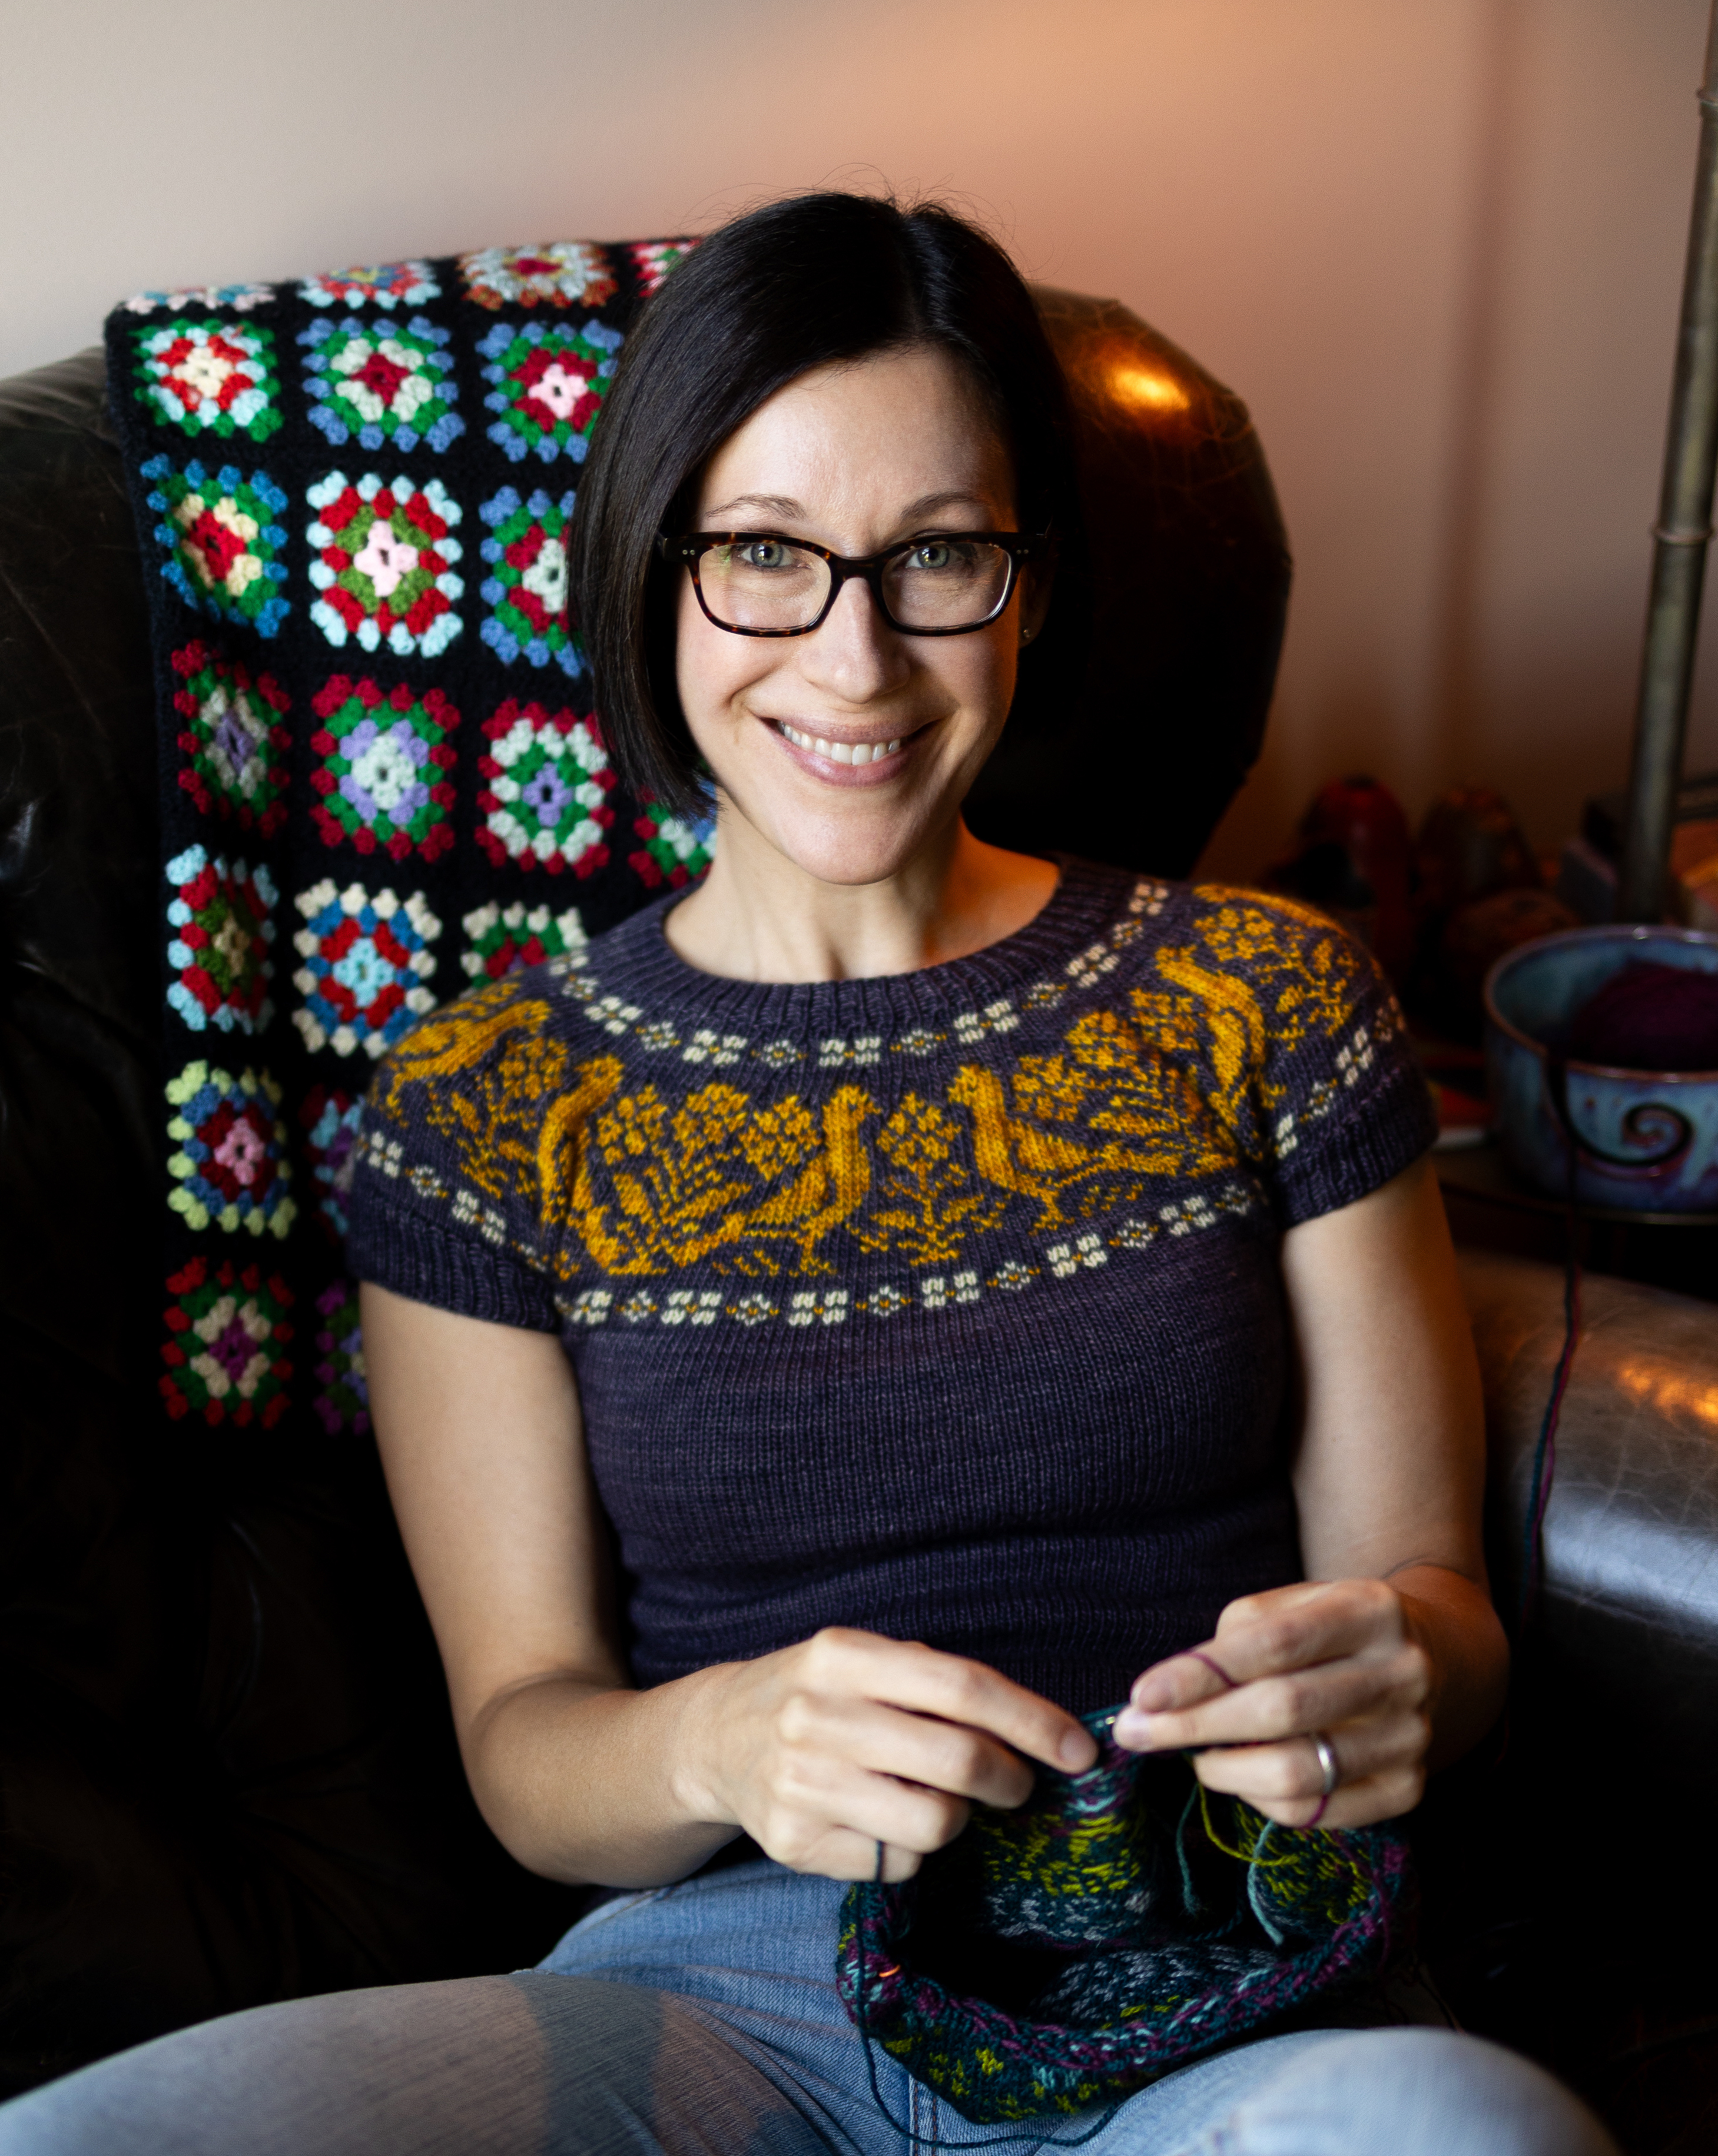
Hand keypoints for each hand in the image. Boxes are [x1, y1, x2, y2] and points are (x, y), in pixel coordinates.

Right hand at [676, 1627, 1096, 1882]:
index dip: (1031, 1720)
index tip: (1080, 1750)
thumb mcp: (866, 1660)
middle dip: (1010, 1779)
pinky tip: (886, 1821)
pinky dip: (909, 1850)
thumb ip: (938, 1684)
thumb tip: (1040, 1729)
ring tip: (939, 1800)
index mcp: (844, 1655)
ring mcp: (801, 1783)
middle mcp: (817, 1715)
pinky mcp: (793, 1843)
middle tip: (1019, 1785)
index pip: (960, 1687)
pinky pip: (893, 1864)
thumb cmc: (821, 1693)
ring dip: (958, 1819)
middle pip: (955, 1761)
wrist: (717, 1736)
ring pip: (932, 1824)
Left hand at [1112, 1579, 1431, 1828]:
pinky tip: (1239, 1774)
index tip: (1142, 1695)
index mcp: (1371, 1610)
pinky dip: (1260, 1799)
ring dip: (1223, 1769)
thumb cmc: (1333, 1630)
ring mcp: (1411, 1737)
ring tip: (1191, 1754)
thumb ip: (1235, 1638)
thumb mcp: (1294, 1604)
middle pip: (1282, 1709)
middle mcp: (1401, 1674)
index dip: (1200, 1673)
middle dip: (1195, 1724)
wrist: (1434, 1661)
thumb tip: (1162, 1695)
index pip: (1274, 1645)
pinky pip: (1315, 1812)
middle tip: (1135, 1732)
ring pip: (1298, 1772)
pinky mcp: (1408, 1789)